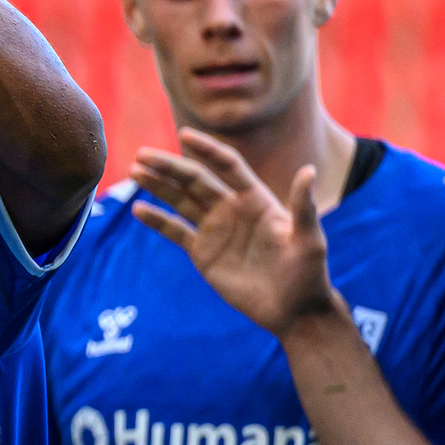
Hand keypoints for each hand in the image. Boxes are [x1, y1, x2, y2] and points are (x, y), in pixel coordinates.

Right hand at [128, 129, 345, 337]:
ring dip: (158, 186)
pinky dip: (157, 220)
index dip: (207, 150)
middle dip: (170, 166)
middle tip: (143, 154)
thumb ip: (303, 206)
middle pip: (196, 180)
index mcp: (257, 199)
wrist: (293, 310)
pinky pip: (176, 232)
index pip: (228, 166)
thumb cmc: (308, 273)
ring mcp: (215, 230)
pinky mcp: (203, 253)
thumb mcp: (309, 239)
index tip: (185, 135)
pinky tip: (139, 210)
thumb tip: (309, 170)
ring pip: (181, 201)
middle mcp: (232, 209)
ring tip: (135, 171)